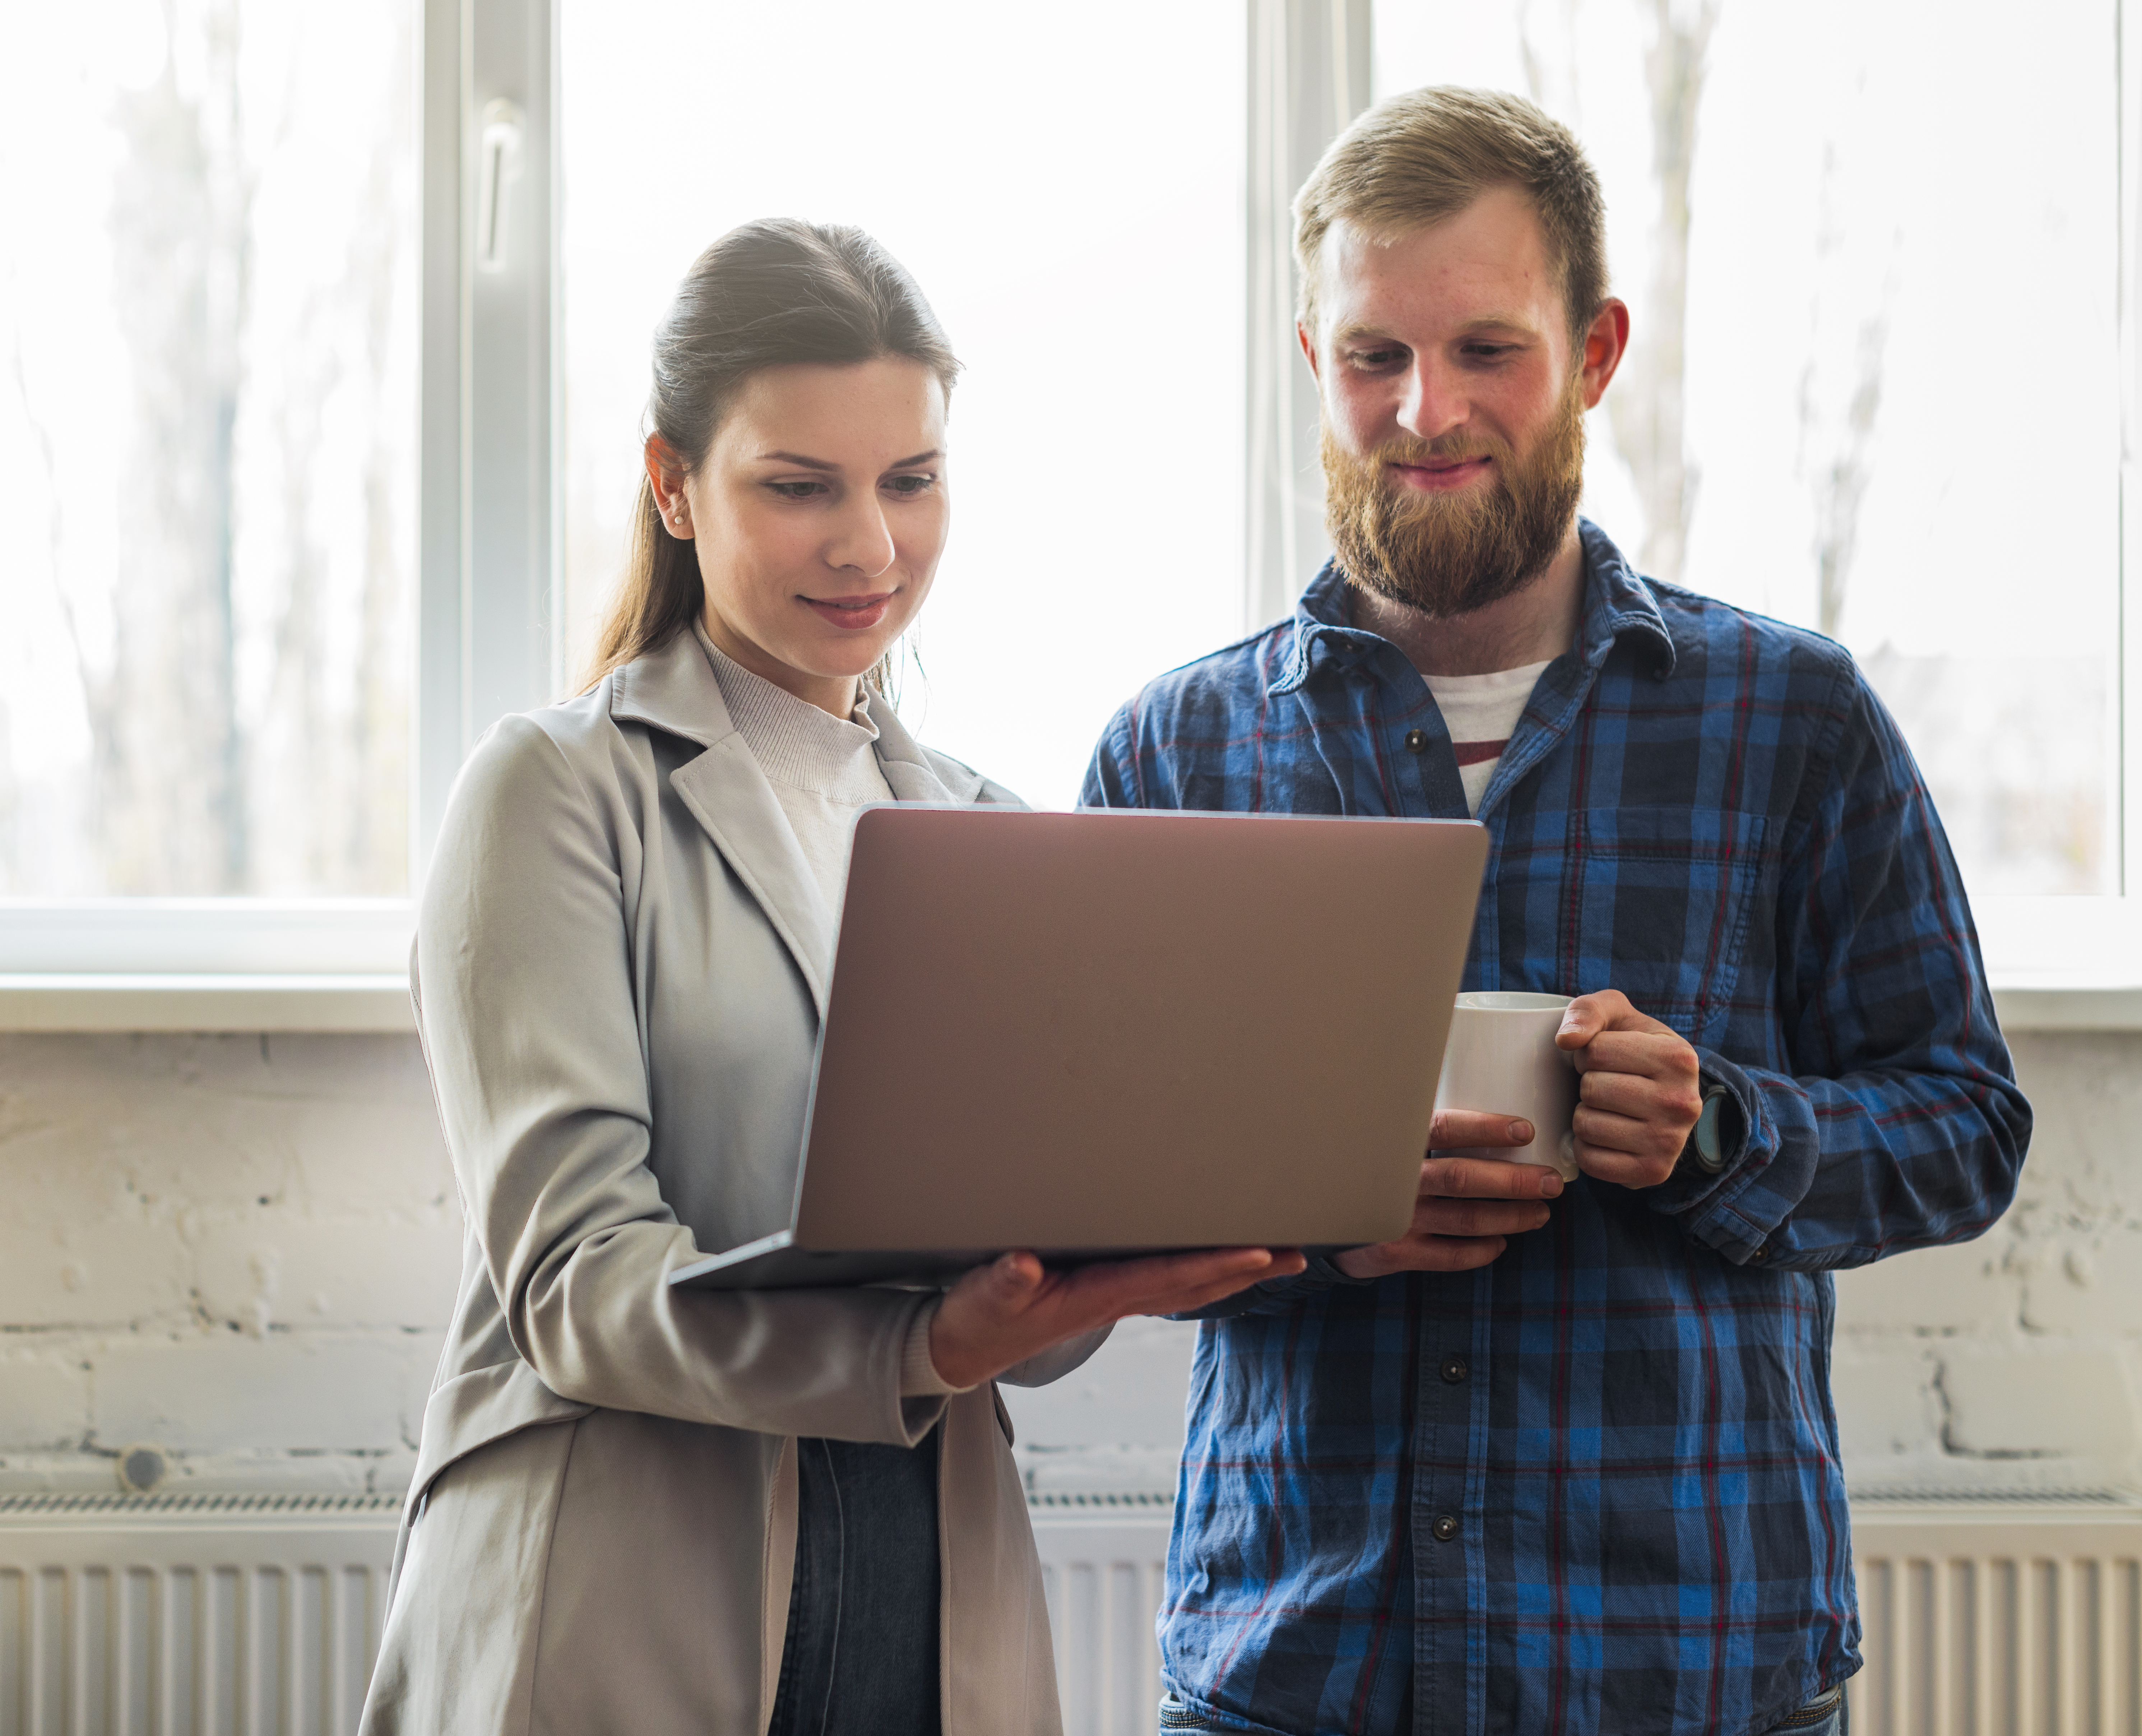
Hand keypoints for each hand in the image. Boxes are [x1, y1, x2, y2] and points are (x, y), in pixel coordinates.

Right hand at [928, 1245, 1305, 1390]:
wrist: (961, 1349)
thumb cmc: (975, 1318)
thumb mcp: (983, 1296)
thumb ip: (1004, 1280)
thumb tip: (1024, 1266)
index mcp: (1094, 1298)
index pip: (1167, 1278)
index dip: (1213, 1264)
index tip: (1259, 1251)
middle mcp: (1115, 1300)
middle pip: (1195, 1285)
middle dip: (1248, 1269)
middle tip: (1298, 1253)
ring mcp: (1113, 1300)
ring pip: (1188, 1284)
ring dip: (1234, 1271)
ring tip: (1278, 1256)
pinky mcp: (1104, 1294)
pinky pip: (1168, 1280)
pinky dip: (1203, 1270)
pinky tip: (1219, 1260)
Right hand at [1334, 1110, 1565, 1278]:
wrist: (1317, 1213)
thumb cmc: (1365, 1164)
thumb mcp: (1381, 1134)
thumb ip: (1416, 1119)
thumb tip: (1479, 1086)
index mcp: (1392, 1142)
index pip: (1444, 1129)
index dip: (1487, 1129)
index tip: (1526, 1130)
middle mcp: (1394, 1181)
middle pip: (1463, 1179)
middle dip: (1514, 1181)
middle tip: (1550, 1182)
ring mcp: (1394, 1220)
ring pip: (1465, 1220)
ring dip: (1509, 1217)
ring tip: (1539, 1213)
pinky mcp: (1393, 1253)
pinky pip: (1448, 1256)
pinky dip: (1480, 1251)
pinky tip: (1500, 1243)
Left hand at [1557, 990, 1702, 1187]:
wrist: (1665, 1096)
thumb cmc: (1632, 1049)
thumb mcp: (1616, 1015)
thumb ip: (1588, 1011)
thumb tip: (1566, 1040)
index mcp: (1678, 1057)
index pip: (1596, 1051)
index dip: (1588, 1053)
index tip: (1605, 1058)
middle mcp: (1682, 1102)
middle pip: (1592, 1089)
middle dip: (1587, 1084)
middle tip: (1605, 1085)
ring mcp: (1671, 1142)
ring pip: (1587, 1126)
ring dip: (1584, 1115)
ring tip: (1606, 1108)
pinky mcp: (1654, 1172)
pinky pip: (1591, 1161)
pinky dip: (1585, 1148)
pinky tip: (1604, 1134)